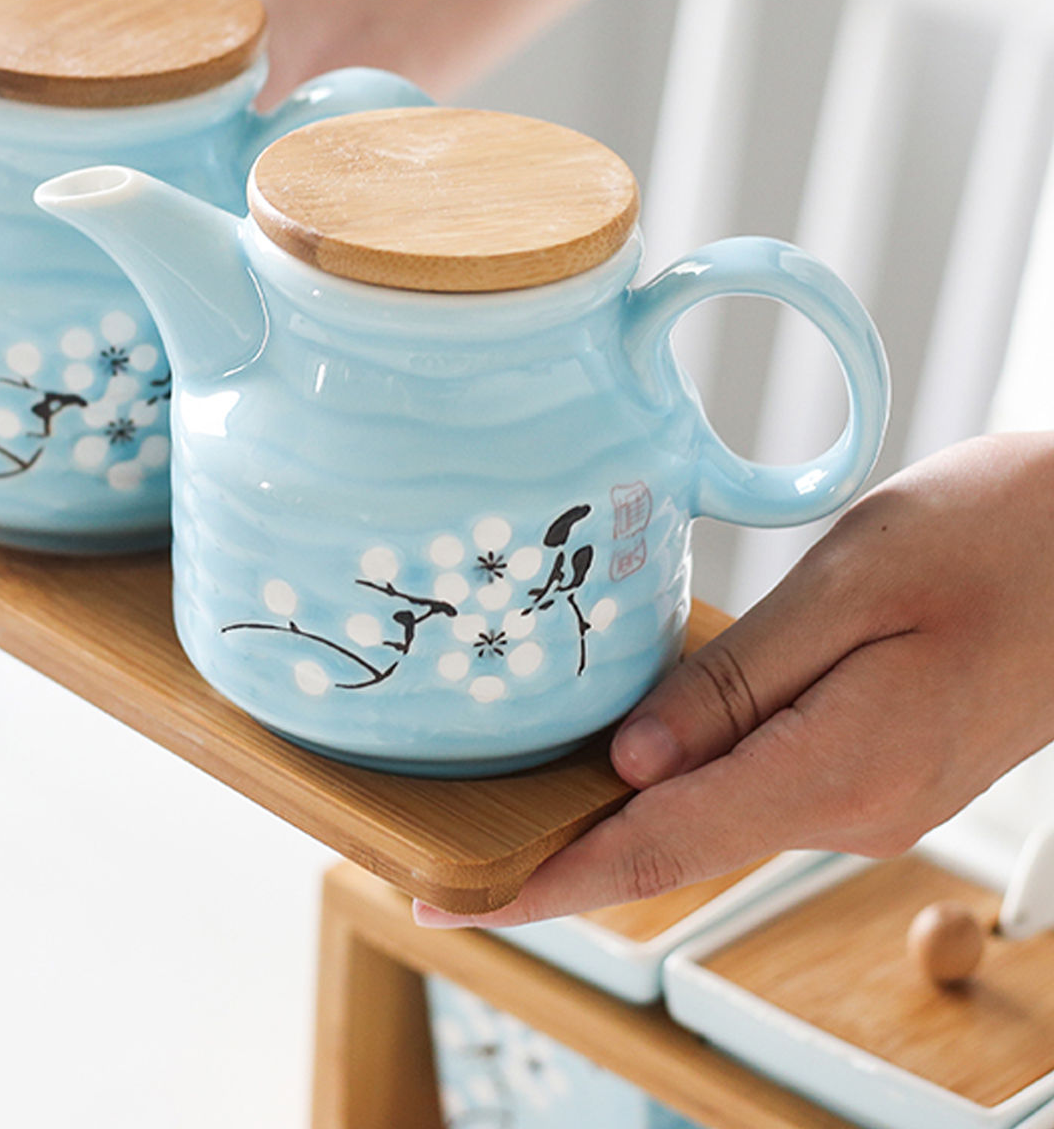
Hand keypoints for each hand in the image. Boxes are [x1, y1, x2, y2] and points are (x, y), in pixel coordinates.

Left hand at [414, 431, 1053, 928]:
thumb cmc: (992, 538)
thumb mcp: (849, 585)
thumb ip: (733, 682)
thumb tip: (626, 766)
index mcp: (841, 771)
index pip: (657, 850)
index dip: (543, 884)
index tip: (448, 900)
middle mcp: (852, 810)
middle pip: (669, 847)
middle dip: (557, 856)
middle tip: (445, 847)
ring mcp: (869, 800)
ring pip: (707, 821)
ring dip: (610, 821)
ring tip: (508, 800)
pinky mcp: (874, 772)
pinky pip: (750, 791)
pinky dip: (672, 789)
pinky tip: (620, 759)